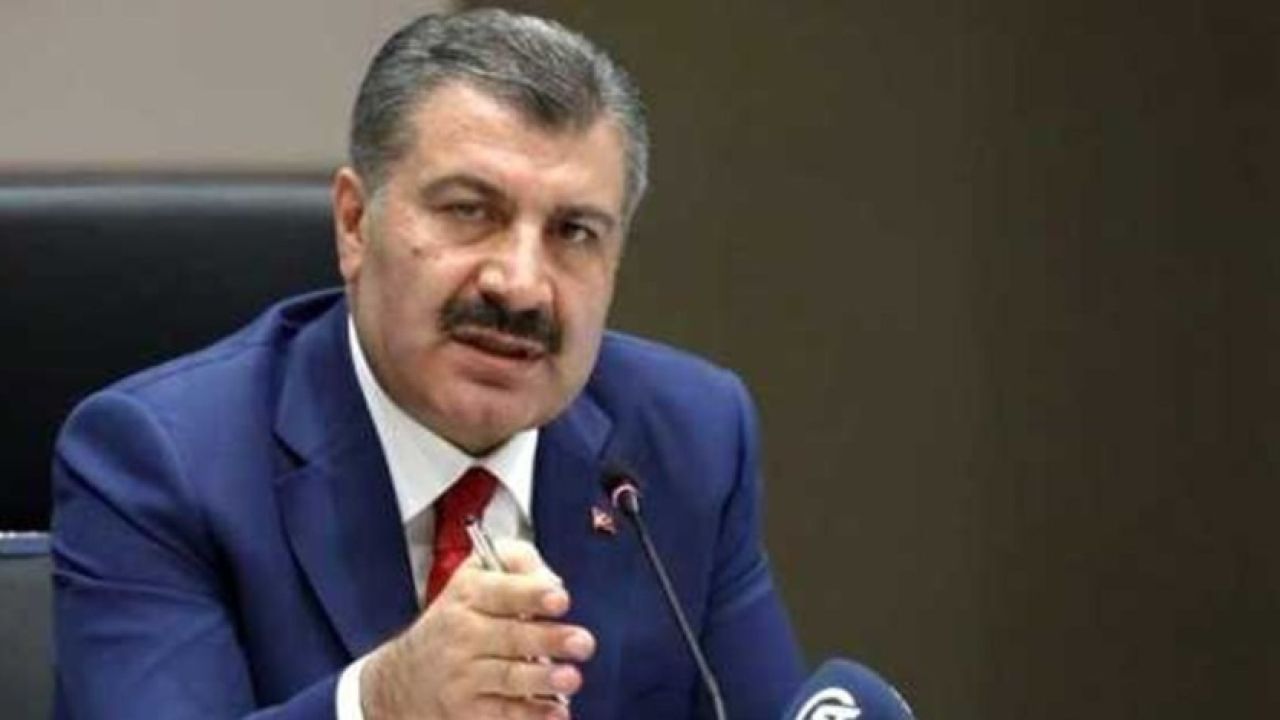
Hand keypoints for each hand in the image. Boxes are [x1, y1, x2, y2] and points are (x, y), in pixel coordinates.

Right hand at [360, 539, 595, 719]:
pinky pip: (502, 712)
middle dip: (549, 640)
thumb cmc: (460, 617)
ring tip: (571, 678)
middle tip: (582, 642)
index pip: (502, 591)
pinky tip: (556, 712)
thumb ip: (518, 562)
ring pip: (507, 676)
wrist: (406, 674)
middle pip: (510, 636)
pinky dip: (531, 715)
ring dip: (542, 679)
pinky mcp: (467, 708)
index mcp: (469, 594)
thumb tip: (552, 581)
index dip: (531, 594)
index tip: (559, 599)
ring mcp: (463, 674)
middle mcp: (463, 632)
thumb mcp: (477, 574)